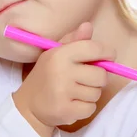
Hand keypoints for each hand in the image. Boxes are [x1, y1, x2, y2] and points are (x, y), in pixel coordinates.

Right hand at [12, 22, 115, 136]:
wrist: (28, 106)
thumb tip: (88, 26)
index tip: (108, 58)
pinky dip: (85, 108)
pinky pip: (91, 108)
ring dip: (90, 94)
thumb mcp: (56, 53)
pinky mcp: (66, 111)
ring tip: (75, 93)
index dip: (107, 53)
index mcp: (60, 54)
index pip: (94, 49)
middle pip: (101, 75)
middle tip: (85, 80)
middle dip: (97, 79)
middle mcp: (61, 72)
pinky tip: (72, 104)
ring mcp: (63, 92)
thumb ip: (74, 40)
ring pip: (96, 93)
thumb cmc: (47, 76)